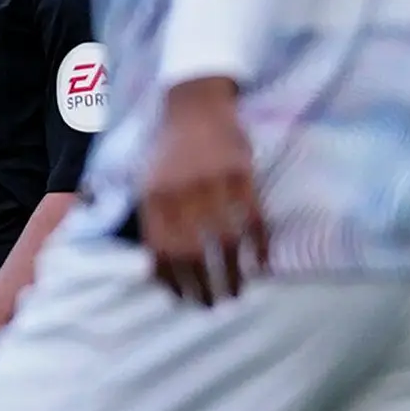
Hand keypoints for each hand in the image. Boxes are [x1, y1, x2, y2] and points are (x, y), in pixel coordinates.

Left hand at [140, 78, 268, 304]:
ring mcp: (214, 186)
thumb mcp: (146, 184)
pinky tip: (263, 264)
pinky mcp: (243, 176)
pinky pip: (254, 220)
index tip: (183, 300)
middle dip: (203, 286)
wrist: (193, 105)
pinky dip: (260, 246)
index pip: (161, 252)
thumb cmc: (167, 151)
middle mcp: (182, 195)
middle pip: (193, 253)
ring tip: (236, 292)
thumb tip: (154, 271)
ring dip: (233, 273)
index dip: (172, 281)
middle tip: (212, 305)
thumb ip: (149, 224)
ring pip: (226, 242)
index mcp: (153, 199)